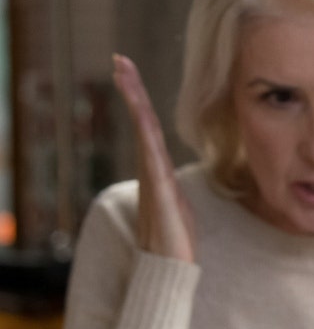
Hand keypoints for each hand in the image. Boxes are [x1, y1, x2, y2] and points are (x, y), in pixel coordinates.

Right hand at [112, 54, 195, 261]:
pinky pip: (151, 153)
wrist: (168, 269)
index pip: (150, 129)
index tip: (130, 74)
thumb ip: (174, 192)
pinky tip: (140, 111)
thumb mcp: (179, 207)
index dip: (142, 101)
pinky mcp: (158, 190)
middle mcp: (151, 170)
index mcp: (158, 171)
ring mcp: (152, 178)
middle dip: (131, 90)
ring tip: (123, 71)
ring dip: (135, 100)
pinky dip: (144, 129)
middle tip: (120, 59)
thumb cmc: (176, 242)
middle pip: (142, 121)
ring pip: (144, 131)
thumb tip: (174, 186)